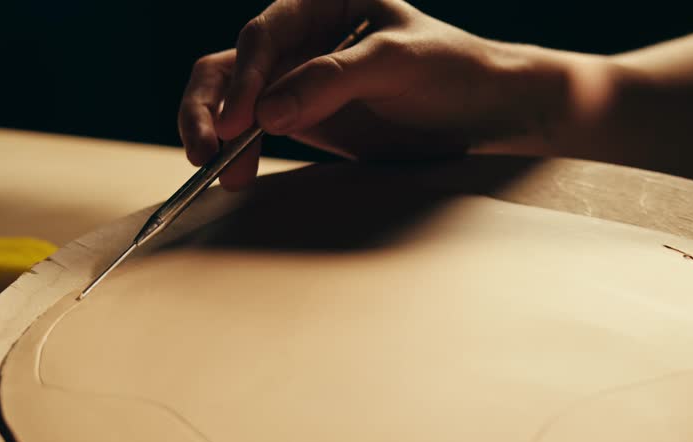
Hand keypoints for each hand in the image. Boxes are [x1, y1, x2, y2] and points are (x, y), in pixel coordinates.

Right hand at [178, 0, 564, 189]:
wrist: (484, 111)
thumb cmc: (452, 70)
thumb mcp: (398, 63)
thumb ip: (333, 80)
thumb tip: (267, 114)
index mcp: (324, 1)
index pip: (268, 33)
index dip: (247, 77)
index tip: (240, 120)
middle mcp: (304, 36)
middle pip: (234, 63)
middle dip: (213, 106)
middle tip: (208, 149)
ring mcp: (300, 78)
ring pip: (235, 98)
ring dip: (218, 133)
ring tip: (218, 171)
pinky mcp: (306, 116)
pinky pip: (258, 129)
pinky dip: (242, 151)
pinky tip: (237, 173)